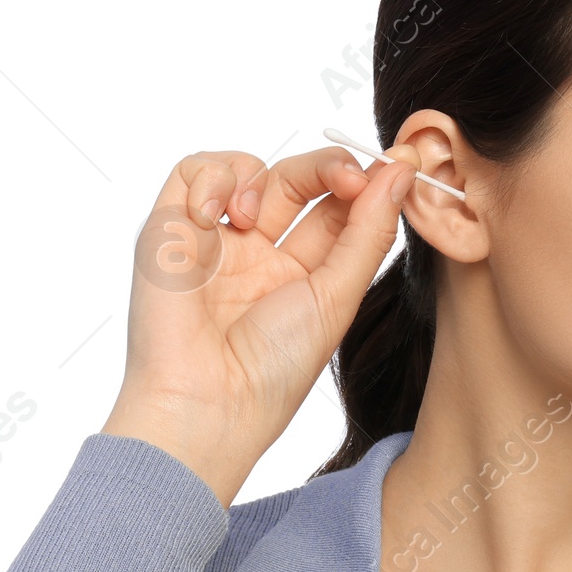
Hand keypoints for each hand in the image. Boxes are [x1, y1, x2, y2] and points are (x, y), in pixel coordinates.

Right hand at [101, 142, 417, 506]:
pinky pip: (189, 173)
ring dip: (260, 175)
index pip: (337, 209)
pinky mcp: (170, 232)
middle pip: (296, 180)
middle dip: (325, 168)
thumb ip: (368, 232)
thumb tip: (401, 170)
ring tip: (253, 219)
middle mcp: (258, 255)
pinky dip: (210, 178)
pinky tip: (218, 214)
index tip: (396, 168)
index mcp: (302, 276)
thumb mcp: (337, 298)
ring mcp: (215, 242)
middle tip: (348, 175)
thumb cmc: (274, 369)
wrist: (208, 402)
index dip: (365, 183)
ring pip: (245, 170)